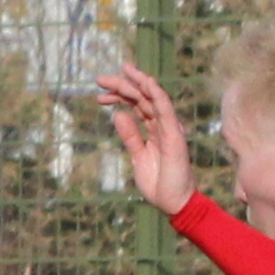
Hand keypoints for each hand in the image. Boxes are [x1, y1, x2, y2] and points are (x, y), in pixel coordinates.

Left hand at [94, 62, 194, 217]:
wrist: (174, 203)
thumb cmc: (159, 182)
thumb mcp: (138, 157)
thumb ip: (130, 136)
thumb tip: (118, 115)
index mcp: (154, 129)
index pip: (136, 106)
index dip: (119, 97)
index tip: (100, 95)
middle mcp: (163, 125)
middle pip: (142, 98)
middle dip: (122, 86)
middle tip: (100, 79)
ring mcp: (170, 128)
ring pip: (154, 98)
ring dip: (138, 83)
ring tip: (122, 70)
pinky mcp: (175, 136)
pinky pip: (167, 110)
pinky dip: (158, 95)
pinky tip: (147, 82)